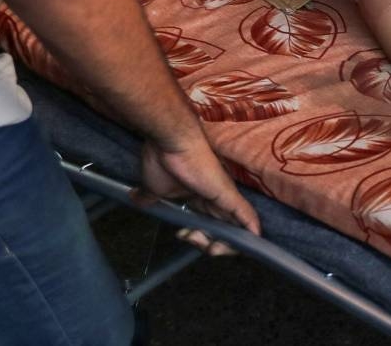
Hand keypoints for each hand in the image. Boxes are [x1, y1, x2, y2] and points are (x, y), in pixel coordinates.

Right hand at [133, 138, 260, 254]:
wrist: (171, 142)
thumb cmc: (163, 161)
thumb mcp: (154, 188)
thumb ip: (150, 198)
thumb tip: (135, 198)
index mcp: (196, 197)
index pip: (204, 223)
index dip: (197, 235)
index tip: (182, 235)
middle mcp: (213, 197)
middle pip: (219, 228)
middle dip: (207, 243)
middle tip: (191, 239)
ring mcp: (223, 196)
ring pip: (232, 227)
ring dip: (223, 245)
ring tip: (209, 248)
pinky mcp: (229, 194)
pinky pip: (245, 214)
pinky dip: (250, 228)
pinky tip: (255, 240)